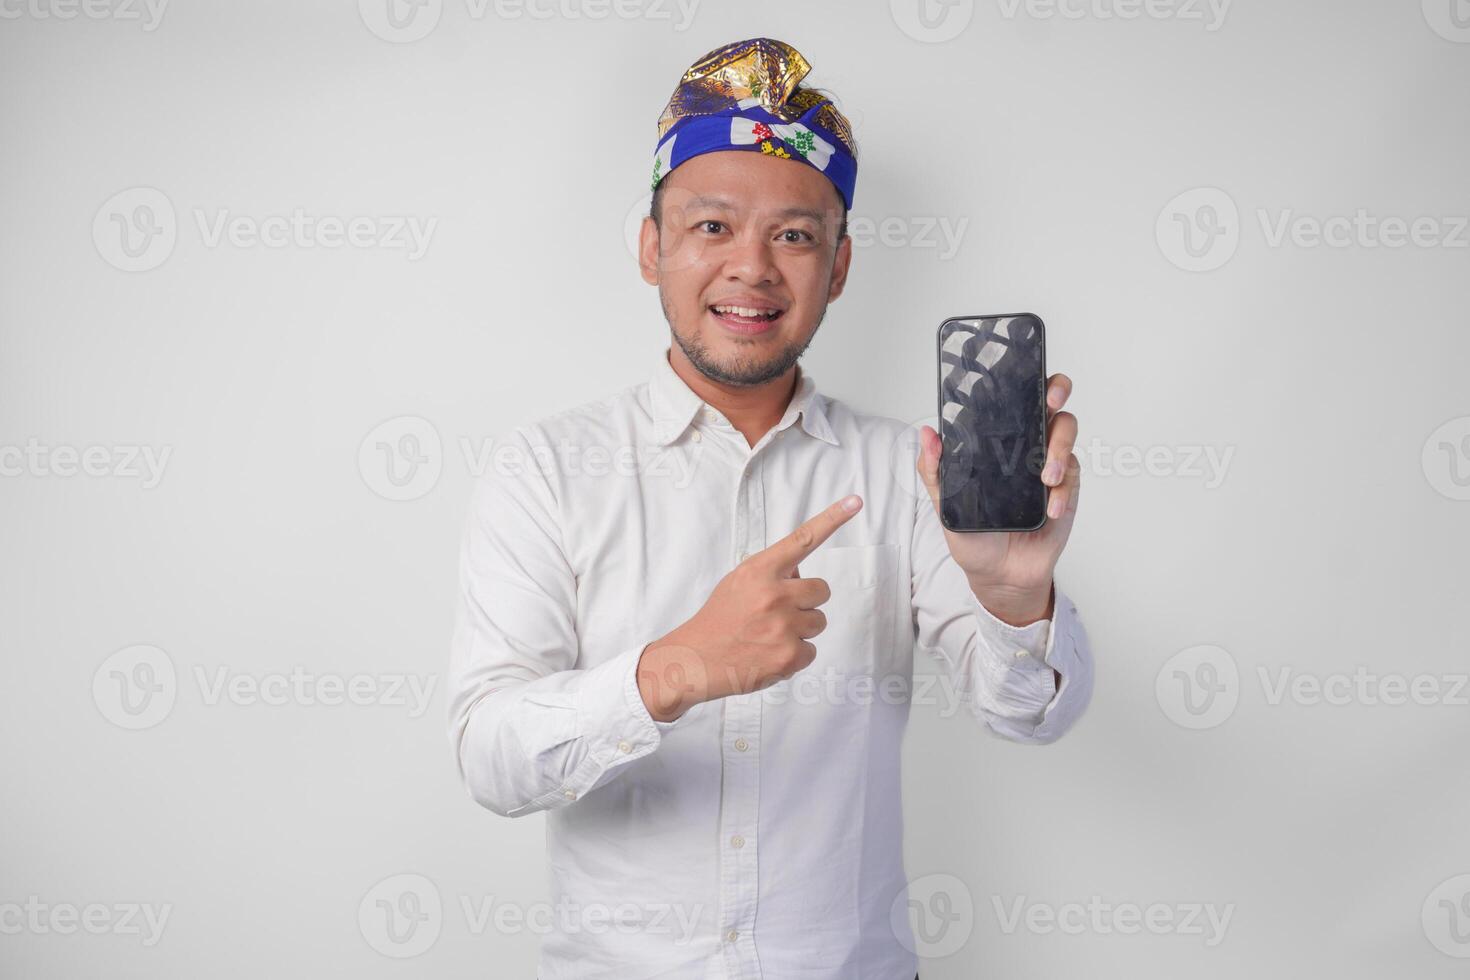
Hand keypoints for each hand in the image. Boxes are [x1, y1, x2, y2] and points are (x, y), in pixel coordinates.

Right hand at [636, 495, 863, 721]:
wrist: (696, 659)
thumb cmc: (719, 619)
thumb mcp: (738, 582)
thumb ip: (771, 574)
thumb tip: (800, 576)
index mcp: (760, 570)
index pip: (803, 539)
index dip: (832, 519)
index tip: (854, 502)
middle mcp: (774, 594)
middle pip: (821, 590)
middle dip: (806, 601)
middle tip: (779, 613)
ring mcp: (783, 626)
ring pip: (818, 621)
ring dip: (800, 629)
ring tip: (768, 635)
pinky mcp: (789, 656)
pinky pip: (811, 650)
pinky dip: (794, 655)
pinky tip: (769, 654)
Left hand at [917, 373, 1080, 625]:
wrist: (999, 575)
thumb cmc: (974, 535)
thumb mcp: (946, 505)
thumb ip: (936, 471)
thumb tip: (926, 435)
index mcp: (995, 440)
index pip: (1010, 398)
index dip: (1019, 378)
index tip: (1020, 372)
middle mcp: (1024, 443)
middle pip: (1050, 400)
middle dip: (1056, 390)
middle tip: (1050, 402)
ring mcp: (1047, 463)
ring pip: (1066, 430)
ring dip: (1061, 448)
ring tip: (1045, 478)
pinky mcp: (1067, 487)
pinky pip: (1073, 476)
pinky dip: (1063, 490)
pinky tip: (1051, 508)